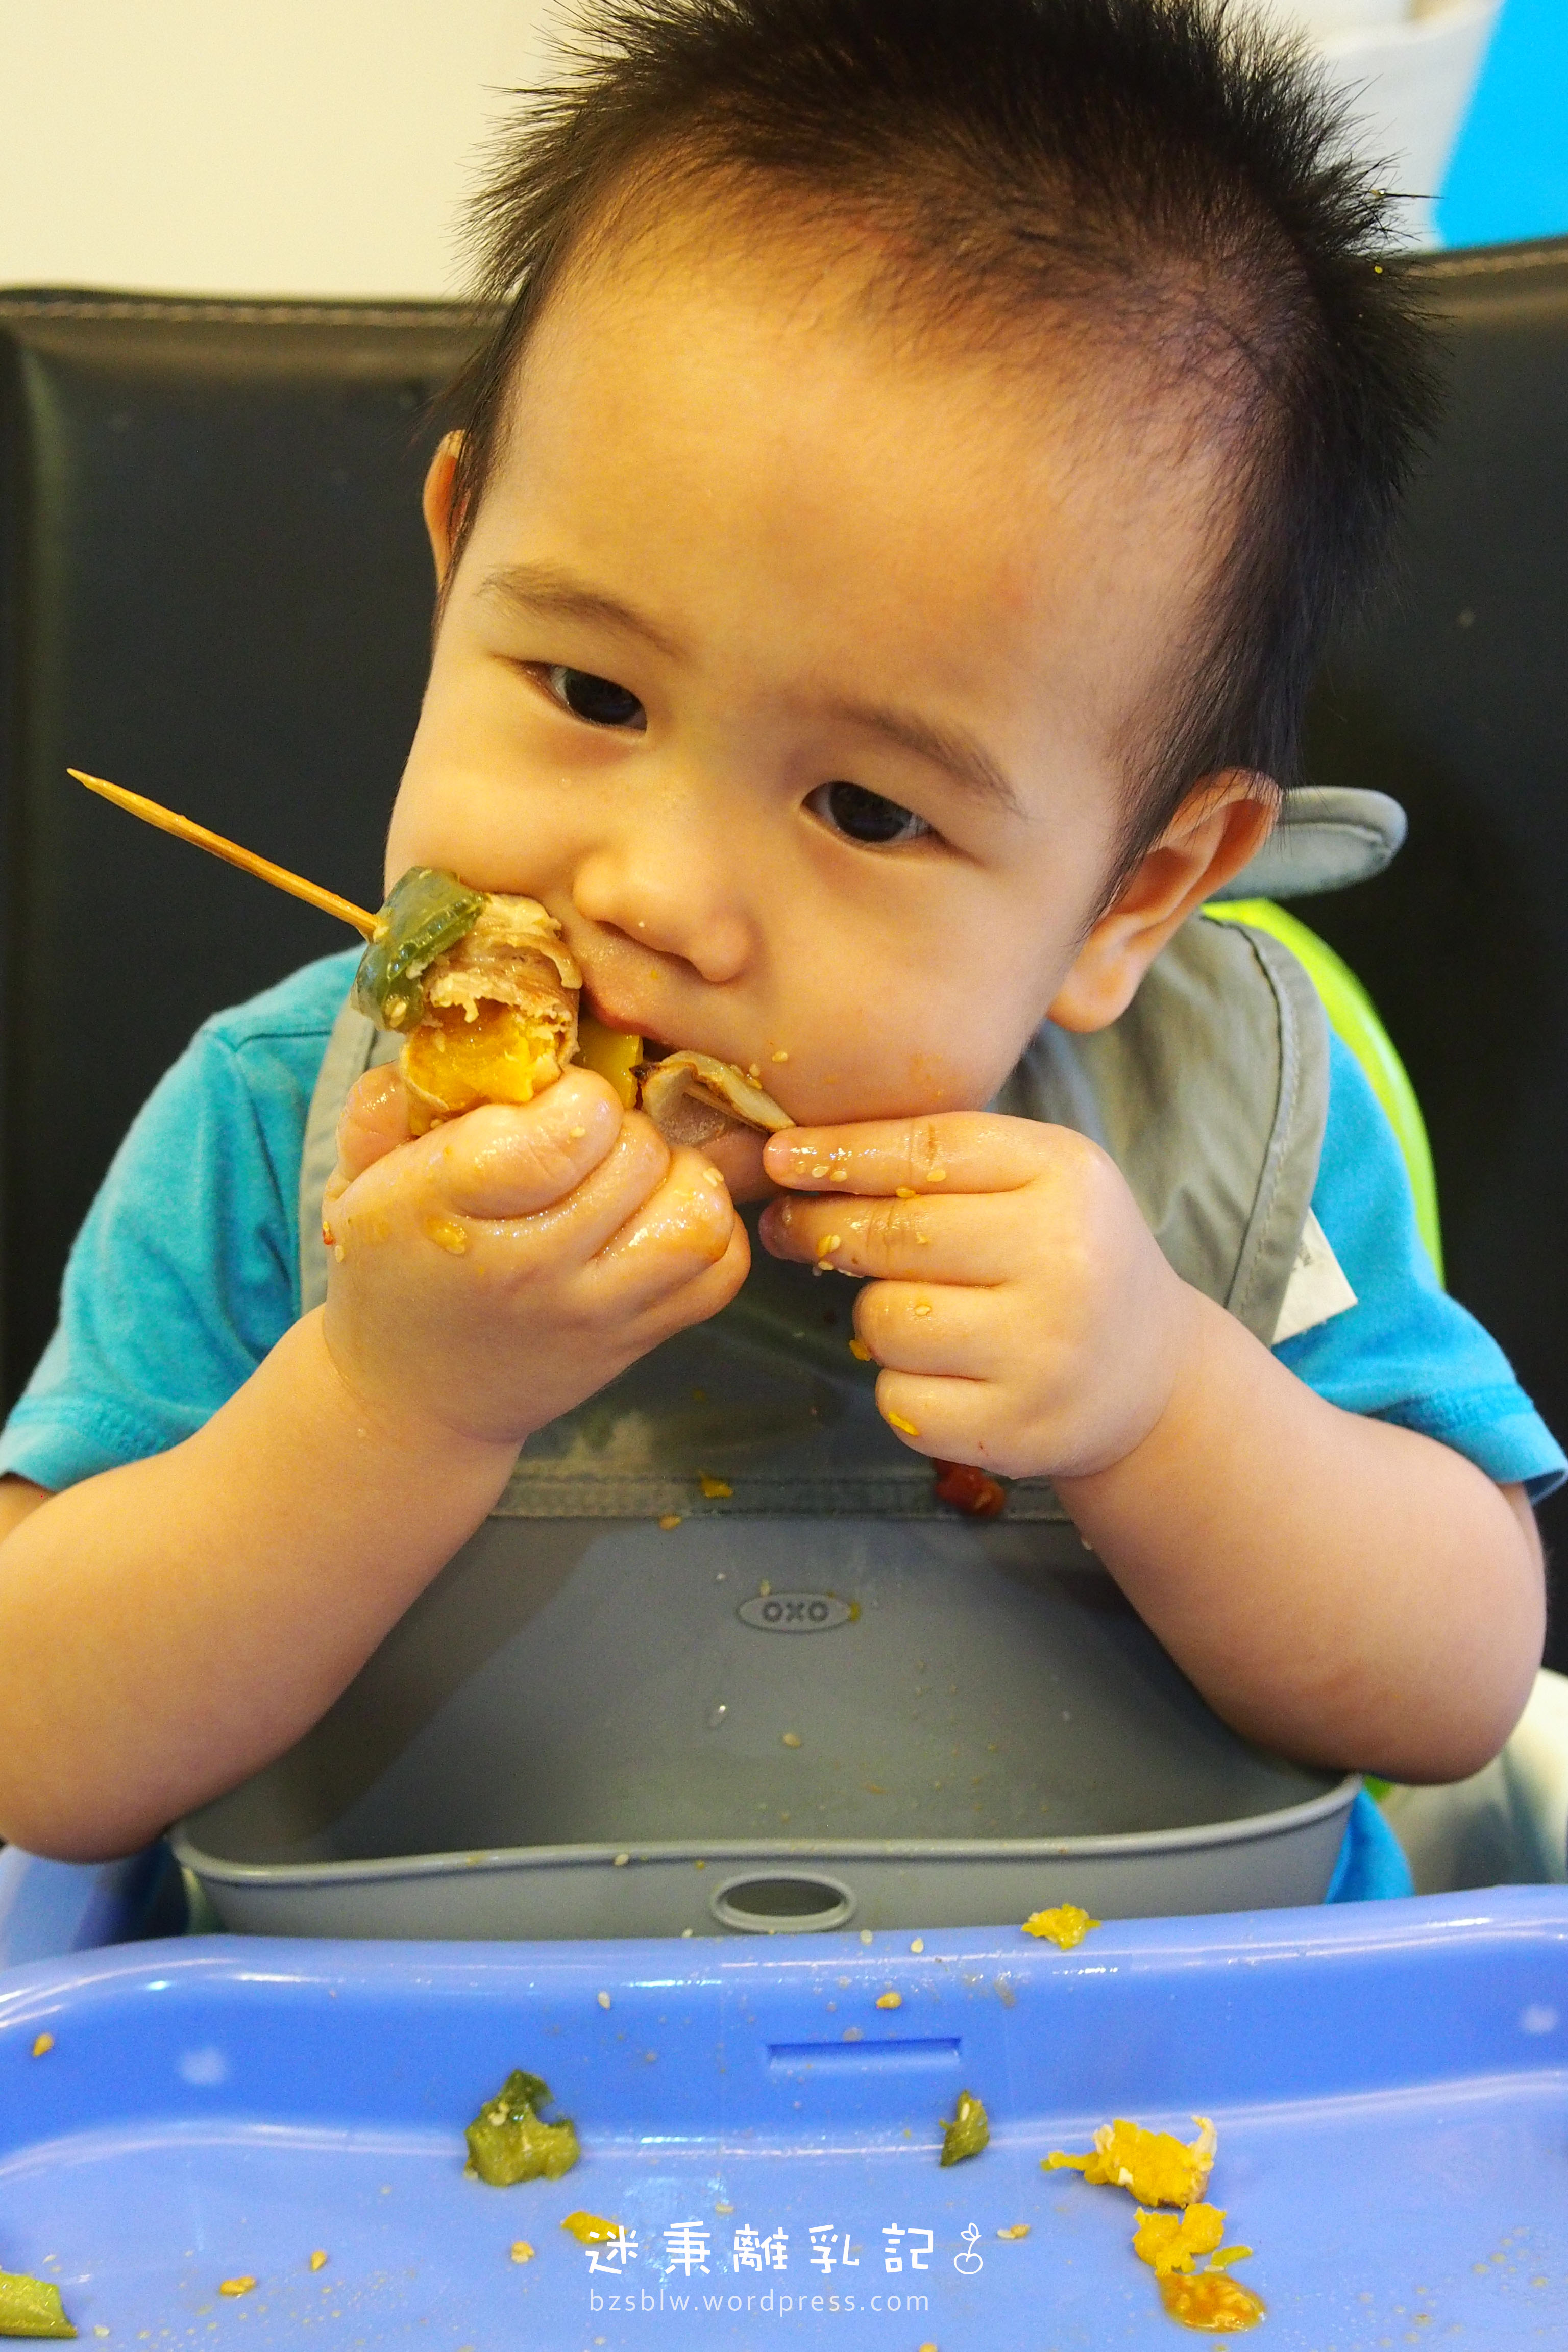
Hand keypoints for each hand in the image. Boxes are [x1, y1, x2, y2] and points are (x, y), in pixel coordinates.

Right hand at [320, 1065, 748, 1446]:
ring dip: (677, 1174)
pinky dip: (707, 1230)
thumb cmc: (394, 1267)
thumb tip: (445, 1034)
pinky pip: (722, 1268)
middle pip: (639, 1153)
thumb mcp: (360, 1180)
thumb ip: (389, 1103)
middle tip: (587, 1141)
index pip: (567, 1126)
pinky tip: (659, 1219)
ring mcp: (595, 1312)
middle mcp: (530, 1266)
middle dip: (620, 1125)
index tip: (549, 1107)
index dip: (576, 1095)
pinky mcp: (640, 1340)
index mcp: (450, 1208)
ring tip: (633, 1178)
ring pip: (696, 1212)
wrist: (412, 1397)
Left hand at [759, 1114, 1195, 1479]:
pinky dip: (901, 1385)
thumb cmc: (1068, 1258)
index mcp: (1066, 1176)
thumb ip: (938, 1159)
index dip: (840, 1153)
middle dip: (824, 1229)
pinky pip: (898, 1399)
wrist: (1151, 1375)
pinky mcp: (1017, 1429)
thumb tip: (796, 1160)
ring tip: (922, 1312)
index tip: (781, 1157)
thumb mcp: (1036, 1180)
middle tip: (791, 1227)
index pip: (928, 1149)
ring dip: (878, 1316)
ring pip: (885, 1321)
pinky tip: (944, 1371)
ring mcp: (1043, 1353)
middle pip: (894, 1236)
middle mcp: (1063, 1260)